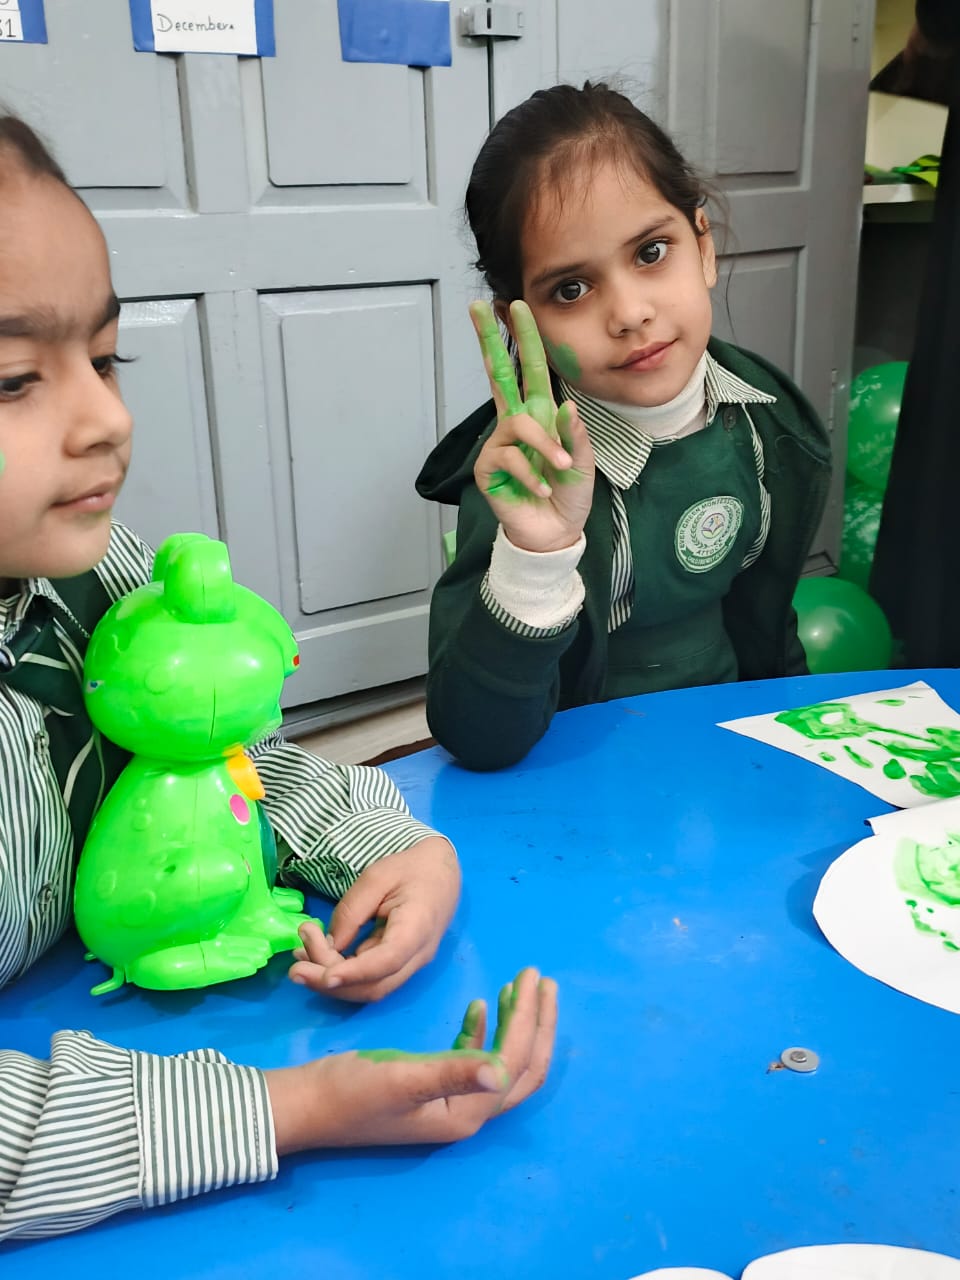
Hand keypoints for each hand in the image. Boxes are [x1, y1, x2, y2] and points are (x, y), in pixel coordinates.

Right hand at [267, 967, 557, 1150]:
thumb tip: (500, 1071)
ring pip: (502, 1060)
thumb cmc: (353, 1091)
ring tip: (520, 983)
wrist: (309, 1102)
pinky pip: (473, 1057)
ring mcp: (451, 1100)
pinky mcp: (433, 1085)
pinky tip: (479, 1003)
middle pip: (521, 1067)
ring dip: (515, 1022)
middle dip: (537, 1022)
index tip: (532, 976)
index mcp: (466, 1112)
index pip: (514, 1062)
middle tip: (541, 978)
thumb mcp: (403, 1078)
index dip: (530, 1019)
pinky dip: (482, 1029)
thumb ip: (452, 1072)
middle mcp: (467, 1111)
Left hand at [288, 836, 460, 1001]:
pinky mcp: (396, 965)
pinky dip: (340, 973)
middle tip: (294, 967)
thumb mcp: (377, 876)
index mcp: (418, 928)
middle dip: (331, 983)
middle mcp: (417, 956)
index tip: (324, 976)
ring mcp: (408, 965)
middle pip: (374, 986)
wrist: (439, 872)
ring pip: (369, 989)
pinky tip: (314, 956)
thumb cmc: (410, 869)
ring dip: (331, 981)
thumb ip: (352, 910)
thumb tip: (329, 945)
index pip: (387, 961)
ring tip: (299, 957)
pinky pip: (368, 978)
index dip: (355, 972)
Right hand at [471, 299, 594, 553]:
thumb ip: (575, 434)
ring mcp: (500, 444)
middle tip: (477, 308)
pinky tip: (543, 490)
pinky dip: (532, 474)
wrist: (555, 531)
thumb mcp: (583, 461)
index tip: (515, 306)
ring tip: (560, 467)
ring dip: (544, 445)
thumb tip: (566, 405)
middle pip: (497, 374)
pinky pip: (510, 458)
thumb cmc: (568, 494)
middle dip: (489, 340)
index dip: (523, 339)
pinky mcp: (489, 468)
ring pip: (518, 423)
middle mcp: (516, 423)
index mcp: (540, 415)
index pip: (530, 370)